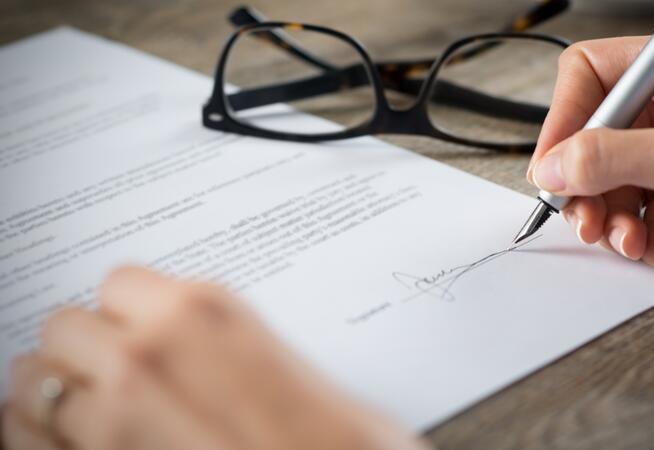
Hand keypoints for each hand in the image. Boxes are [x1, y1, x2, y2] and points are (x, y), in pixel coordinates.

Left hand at [2, 267, 427, 449]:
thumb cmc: (335, 439)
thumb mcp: (287, 363)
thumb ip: (229, 339)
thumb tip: (202, 343)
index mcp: (202, 313)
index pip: (118, 282)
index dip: (129, 310)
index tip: (140, 326)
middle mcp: (146, 357)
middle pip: (65, 326)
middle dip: (86, 347)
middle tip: (113, 369)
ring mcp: (110, 420)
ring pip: (34, 381)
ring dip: (57, 390)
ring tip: (86, 406)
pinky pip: (22, 439)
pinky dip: (33, 434)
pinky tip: (61, 438)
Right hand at [528, 29, 653, 276]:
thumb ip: (616, 158)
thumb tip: (552, 167)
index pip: (593, 77)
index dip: (564, 121)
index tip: (551, 171)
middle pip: (602, 139)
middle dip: (591, 187)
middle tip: (588, 223)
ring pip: (625, 183)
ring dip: (622, 222)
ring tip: (633, 246)